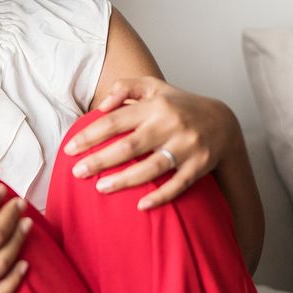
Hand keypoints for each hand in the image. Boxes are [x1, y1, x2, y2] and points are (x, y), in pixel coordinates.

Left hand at [64, 76, 239, 208]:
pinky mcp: (199, 166)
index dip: (90, 136)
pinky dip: (160, 196)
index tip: (69, 149)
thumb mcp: (154, 87)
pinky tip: (140, 206)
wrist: (223, 122)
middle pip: (129, 146)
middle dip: (100, 160)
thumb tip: (101, 105)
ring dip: (125, 180)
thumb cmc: (178, 106)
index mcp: (155, 106)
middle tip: (77, 173)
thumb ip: (125, 88)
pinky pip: (178, 185)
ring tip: (101, 188)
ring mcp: (186, 147)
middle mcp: (170, 125)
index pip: (116, 121)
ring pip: (152, 167)